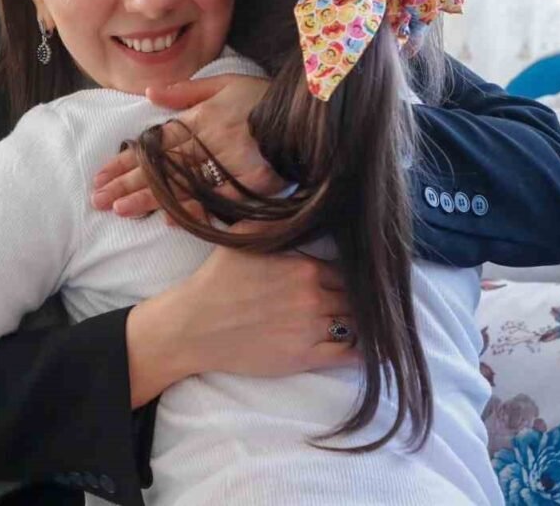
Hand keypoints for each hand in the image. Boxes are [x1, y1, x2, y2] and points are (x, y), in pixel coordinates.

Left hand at [91, 74, 284, 218]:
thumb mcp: (226, 83)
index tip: (101, 176)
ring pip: (181, 181)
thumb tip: (150, 94)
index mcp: (202, 117)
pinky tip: (170, 220)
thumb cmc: (266, 98)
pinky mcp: (251, 181)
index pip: (155, 143)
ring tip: (120, 210)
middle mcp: (210, 139)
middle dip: (127, 183)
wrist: (311, 113)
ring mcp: (230, 161)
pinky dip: (194, 209)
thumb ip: (186, 91)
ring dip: (149, 198)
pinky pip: (218, 198)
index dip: (126, 160)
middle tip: (98, 199)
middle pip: (162, 165)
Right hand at [126, 225, 356, 406]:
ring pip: (356, 324)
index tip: (347, 280)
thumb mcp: (243, 236)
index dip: (349, 276)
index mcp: (305, 267)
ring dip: (359, 322)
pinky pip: (349, 355)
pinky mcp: (304, 358)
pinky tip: (365, 346)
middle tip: (354, 301)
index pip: (348, 271)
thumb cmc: (217, 280)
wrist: (194, 326)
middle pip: (355, 298)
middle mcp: (313, 298)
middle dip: (355, 299)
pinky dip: (362, 350)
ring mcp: (310, 330)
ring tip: (358, 322)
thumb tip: (304, 203)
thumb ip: (277, 221)